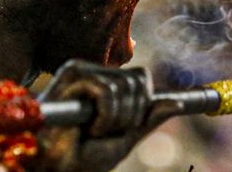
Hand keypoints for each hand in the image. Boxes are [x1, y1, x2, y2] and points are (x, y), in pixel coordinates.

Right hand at [34, 60, 182, 171]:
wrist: (55, 169)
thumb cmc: (82, 157)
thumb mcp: (126, 138)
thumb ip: (149, 119)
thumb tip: (177, 104)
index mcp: (104, 83)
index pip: (141, 78)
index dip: (142, 105)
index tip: (126, 127)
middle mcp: (93, 71)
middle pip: (138, 80)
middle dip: (131, 114)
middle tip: (106, 131)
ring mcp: (81, 70)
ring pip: (125, 86)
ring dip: (116, 119)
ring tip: (94, 131)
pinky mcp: (71, 75)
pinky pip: (107, 90)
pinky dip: (105, 116)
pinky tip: (87, 127)